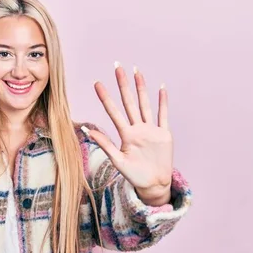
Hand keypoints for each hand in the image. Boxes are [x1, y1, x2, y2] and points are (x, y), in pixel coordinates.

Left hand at [84, 63, 172, 204]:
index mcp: (126, 135)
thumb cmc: (134, 175)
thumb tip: (88, 129)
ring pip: (145, 104)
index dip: (106, 98)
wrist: (153, 185)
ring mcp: (151, 130)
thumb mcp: (117, 160)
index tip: (97, 83)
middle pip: (129, 102)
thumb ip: (105, 144)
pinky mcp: (164, 134)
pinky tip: (161, 88)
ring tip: (137, 72)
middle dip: (123, 85)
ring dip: (141, 88)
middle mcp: (137, 129)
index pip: (114, 112)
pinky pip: (163, 115)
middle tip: (117, 67)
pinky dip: (163, 102)